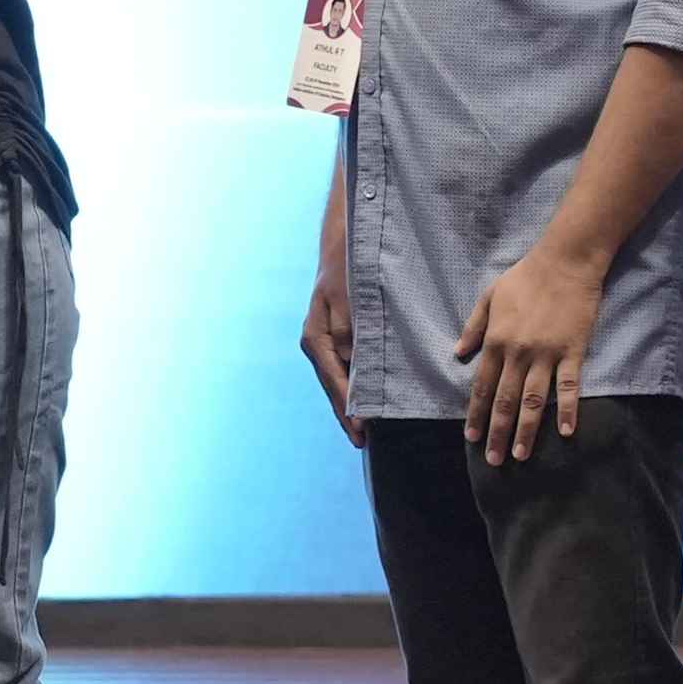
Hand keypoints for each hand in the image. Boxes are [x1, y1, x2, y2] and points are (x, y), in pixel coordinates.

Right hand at [299, 265, 360, 449]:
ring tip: (364, 429)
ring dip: (351, 401)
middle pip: (333, 386)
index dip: (348, 408)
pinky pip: (344, 365)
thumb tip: (354, 366)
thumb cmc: (348, 267)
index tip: (361, 431)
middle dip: (347, 413)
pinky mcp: (336, 334)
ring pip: (338, 378)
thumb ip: (350, 331)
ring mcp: (325, 340)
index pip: (334, 382)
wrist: (344, 242)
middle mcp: (317, 342)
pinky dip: (354, 382)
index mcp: (316, 338)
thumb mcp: (349, 298)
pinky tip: (366, 395)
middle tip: (362, 441)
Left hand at [455, 245, 608, 462]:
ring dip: (525, 431)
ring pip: (532, 401)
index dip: (477, 414)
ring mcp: (546, 354)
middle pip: (504, 401)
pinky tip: (566, 433)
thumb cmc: (525, 276)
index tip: (472, 438)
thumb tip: (458, 354)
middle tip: (494, 460)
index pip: (482, 386)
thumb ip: (473, 327)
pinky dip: (567, 411)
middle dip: (497, 433)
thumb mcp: (489, 297)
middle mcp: (518, 353)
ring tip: (521, 456)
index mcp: (496, 340)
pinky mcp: (572, 352)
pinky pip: (569, 387)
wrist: (565, 261)